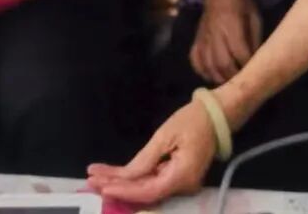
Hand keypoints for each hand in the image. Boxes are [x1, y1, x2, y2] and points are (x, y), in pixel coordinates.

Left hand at [88, 101, 215, 205]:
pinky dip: (134, 178)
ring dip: (122, 183)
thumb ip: (146, 159)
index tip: (103, 186)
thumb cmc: (193, 119)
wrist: (217, 114)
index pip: (148, 191)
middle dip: (117, 187)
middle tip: (91, 180)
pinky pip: (153, 181)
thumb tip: (126, 177)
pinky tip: (114, 175)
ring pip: (147, 188)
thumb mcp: (165, 136)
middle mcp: (183, 186)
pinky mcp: (177, 176)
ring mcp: (181, 183)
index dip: (125, 191)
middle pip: (145, 193)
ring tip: (97, 178)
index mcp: (182, 176)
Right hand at [191, 0, 262, 84]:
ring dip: (219, 78)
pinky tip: (212, 75)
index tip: (254, 73)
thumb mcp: (255, 18)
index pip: (240, 53)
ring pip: (208, 65)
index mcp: (232, 25)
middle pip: (222, 63)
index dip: (247, 66)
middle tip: (242, 82)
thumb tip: (257, 62)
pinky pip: (195, 60)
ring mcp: (203, 37)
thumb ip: (255, 40)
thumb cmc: (242, 3)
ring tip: (229, 82)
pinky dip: (203, 71)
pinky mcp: (196, 39)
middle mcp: (215, 33)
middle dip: (234, 77)